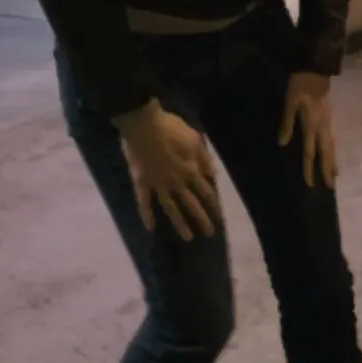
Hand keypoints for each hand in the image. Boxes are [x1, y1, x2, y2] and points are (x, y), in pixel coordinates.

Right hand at [114, 100, 220, 241]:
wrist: (143, 124)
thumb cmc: (171, 128)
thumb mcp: (195, 140)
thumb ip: (204, 159)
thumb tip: (213, 176)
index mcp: (191, 171)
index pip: (206, 192)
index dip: (214, 205)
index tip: (220, 218)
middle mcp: (176, 182)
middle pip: (192, 203)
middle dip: (202, 219)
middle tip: (210, 233)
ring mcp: (158, 184)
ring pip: (171, 208)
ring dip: (180, 224)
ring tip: (187, 238)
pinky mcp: (141, 182)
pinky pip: (143, 202)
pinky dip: (146, 215)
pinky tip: (150, 227)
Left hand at [278, 71, 336, 187]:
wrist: (317, 68)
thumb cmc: (300, 84)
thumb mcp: (289, 102)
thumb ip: (287, 122)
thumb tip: (282, 143)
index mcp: (311, 124)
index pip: (309, 152)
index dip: (309, 168)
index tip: (310, 184)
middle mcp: (322, 126)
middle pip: (325, 152)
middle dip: (327, 169)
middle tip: (330, 186)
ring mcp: (328, 122)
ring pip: (331, 146)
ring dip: (333, 161)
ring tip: (335, 175)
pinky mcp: (329, 118)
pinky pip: (332, 139)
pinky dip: (333, 150)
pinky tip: (332, 153)